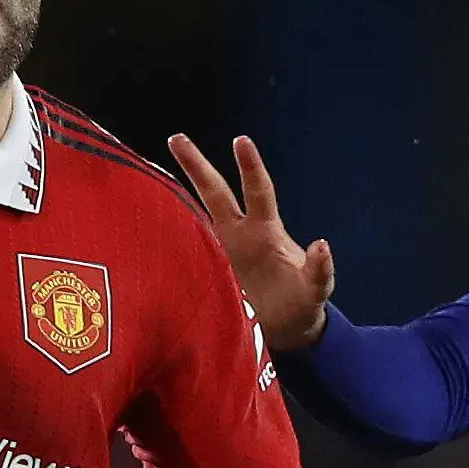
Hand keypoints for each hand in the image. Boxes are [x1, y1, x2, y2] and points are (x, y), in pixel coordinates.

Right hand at [167, 133, 334, 350]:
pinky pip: (186, 255)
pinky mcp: (208, 274)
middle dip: (197, 165)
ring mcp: (220, 253)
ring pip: (194, 219)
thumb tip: (321, 245)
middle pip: (215, 193)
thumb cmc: (302, 302)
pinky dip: (169, 245)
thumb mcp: (315, 288)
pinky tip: (147, 230)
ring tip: (147, 177)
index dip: (249, 167)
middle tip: (176, 138)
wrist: (284, 330)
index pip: (257, 191)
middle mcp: (238, 235)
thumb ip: (319, 270)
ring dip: (174, 199)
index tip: (241, 140)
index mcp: (265, 232)